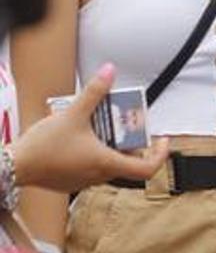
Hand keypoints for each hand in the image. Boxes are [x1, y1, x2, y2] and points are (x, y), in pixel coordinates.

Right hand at [10, 64, 168, 191]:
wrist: (13, 166)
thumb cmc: (43, 147)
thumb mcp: (74, 114)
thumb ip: (94, 92)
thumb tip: (110, 71)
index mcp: (105, 163)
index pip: (146, 168)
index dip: (160, 154)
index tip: (162, 140)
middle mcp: (98, 176)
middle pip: (128, 161)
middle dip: (132, 141)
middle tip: (128, 123)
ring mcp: (83, 181)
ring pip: (109, 163)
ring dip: (112, 145)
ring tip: (104, 124)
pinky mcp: (70, 180)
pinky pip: (91, 166)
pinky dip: (95, 151)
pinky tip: (84, 135)